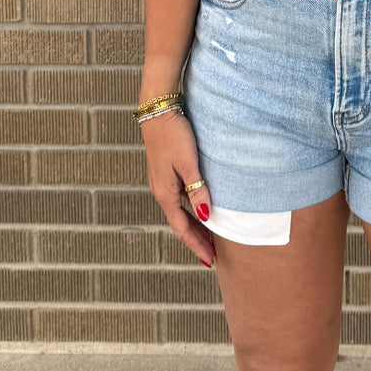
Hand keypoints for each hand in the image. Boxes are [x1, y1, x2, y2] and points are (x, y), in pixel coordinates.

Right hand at [141, 111, 215, 268]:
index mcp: (165, 193)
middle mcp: (161, 191)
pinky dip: (190, 210)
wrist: (157, 110)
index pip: (182, 228)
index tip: (209, 260)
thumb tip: (205, 215)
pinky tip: (200, 209)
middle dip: (196, 240)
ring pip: (180, 212)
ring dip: (194, 226)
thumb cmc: (173, 134)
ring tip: (209, 237)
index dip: (196, 245)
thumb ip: (197, 189)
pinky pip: (179, 200)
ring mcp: (162, 182)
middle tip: (212, 255)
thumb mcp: (188, 162)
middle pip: (180, 223)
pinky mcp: (165, 172)